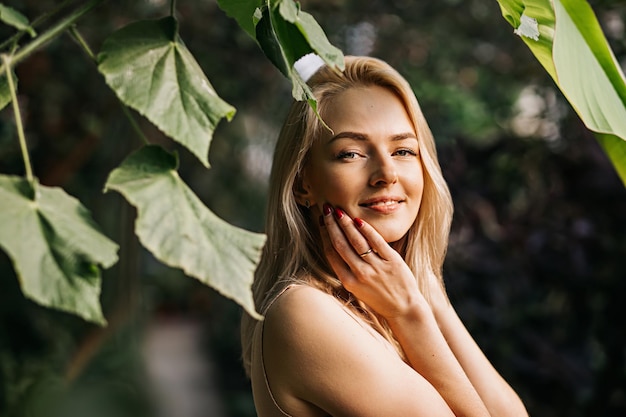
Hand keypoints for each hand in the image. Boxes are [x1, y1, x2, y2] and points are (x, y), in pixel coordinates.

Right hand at [318, 203, 428, 319]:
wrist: (404, 309)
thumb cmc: (379, 299)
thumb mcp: (357, 290)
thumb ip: (347, 270)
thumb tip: (336, 247)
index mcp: (348, 282)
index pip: (332, 253)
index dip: (324, 235)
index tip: (321, 221)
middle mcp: (360, 274)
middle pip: (341, 244)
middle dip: (332, 224)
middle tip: (326, 208)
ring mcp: (376, 268)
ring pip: (356, 241)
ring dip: (346, 224)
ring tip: (339, 211)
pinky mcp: (392, 262)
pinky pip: (377, 242)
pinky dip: (367, 230)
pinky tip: (358, 220)